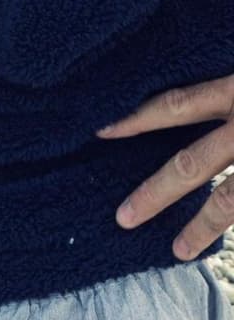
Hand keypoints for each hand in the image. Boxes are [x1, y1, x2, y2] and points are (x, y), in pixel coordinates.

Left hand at [98, 74, 233, 259]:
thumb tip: (190, 74)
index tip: (100, 131)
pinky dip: (230, 223)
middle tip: (122, 219)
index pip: (175, 106)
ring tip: (177, 250)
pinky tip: (215, 246)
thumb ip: (216, 69)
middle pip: (193, 164)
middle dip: (155, 193)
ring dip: (202, 227)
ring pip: (230, 199)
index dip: (136, 118)